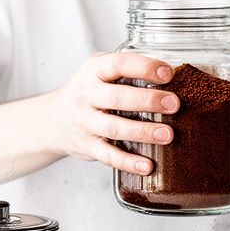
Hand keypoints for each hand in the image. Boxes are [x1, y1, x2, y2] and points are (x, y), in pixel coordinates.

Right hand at [45, 52, 178, 174]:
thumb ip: (127, 71)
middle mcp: (86, 95)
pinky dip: (128, 162)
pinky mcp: (87, 146)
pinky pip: (108, 156)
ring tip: (167, 135)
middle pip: (117, 98)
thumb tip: (176, 73)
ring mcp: (85, 122)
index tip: (168, 73)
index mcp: (93, 71)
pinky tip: (147, 166)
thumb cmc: (89, 93)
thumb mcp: (100, 72)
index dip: (144, 67)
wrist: (52, 119)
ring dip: (143, 132)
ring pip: (114, 128)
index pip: (118, 64)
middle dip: (148, 101)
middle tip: (174, 104)